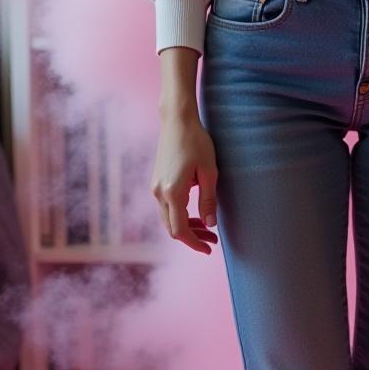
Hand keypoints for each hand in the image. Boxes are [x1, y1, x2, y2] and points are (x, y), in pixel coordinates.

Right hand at [151, 110, 218, 255]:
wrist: (177, 121)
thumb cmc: (197, 142)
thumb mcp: (209, 172)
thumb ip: (209, 200)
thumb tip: (211, 225)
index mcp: (173, 192)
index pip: (180, 230)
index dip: (194, 243)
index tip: (209, 248)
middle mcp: (159, 192)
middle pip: (172, 228)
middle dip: (192, 237)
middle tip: (213, 239)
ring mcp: (155, 187)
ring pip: (168, 219)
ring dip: (186, 226)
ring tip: (207, 227)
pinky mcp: (156, 182)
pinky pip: (166, 207)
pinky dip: (180, 215)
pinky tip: (195, 213)